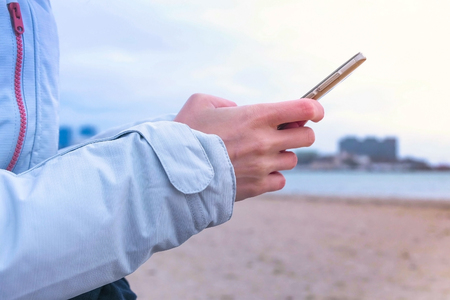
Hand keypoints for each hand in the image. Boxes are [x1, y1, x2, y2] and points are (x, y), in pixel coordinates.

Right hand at [174, 93, 323, 200]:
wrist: (176, 172)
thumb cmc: (187, 134)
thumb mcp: (200, 103)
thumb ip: (225, 101)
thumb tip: (237, 108)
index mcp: (256, 116)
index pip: (304, 109)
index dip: (314, 108)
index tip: (313, 112)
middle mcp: (266, 140)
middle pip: (306, 137)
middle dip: (299, 133)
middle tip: (281, 132)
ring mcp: (264, 165)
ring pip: (292, 160)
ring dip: (281, 155)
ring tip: (259, 154)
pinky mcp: (258, 186)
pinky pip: (280, 180)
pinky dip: (272, 176)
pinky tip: (256, 171)